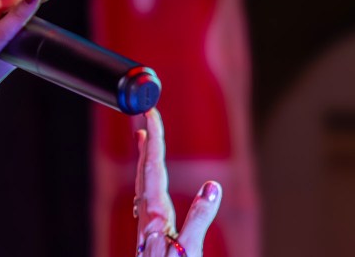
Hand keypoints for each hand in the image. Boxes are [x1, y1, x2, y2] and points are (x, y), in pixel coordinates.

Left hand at [134, 109, 221, 256]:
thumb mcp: (189, 251)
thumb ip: (200, 219)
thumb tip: (211, 185)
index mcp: (154, 215)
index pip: (153, 167)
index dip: (153, 137)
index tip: (150, 112)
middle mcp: (146, 217)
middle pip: (145, 170)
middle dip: (146, 141)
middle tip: (144, 116)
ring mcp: (146, 228)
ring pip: (144, 184)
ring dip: (145, 159)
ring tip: (142, 140)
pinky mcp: (150, 240)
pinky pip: (148, 201)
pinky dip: (150, 183)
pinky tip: (152, 188)